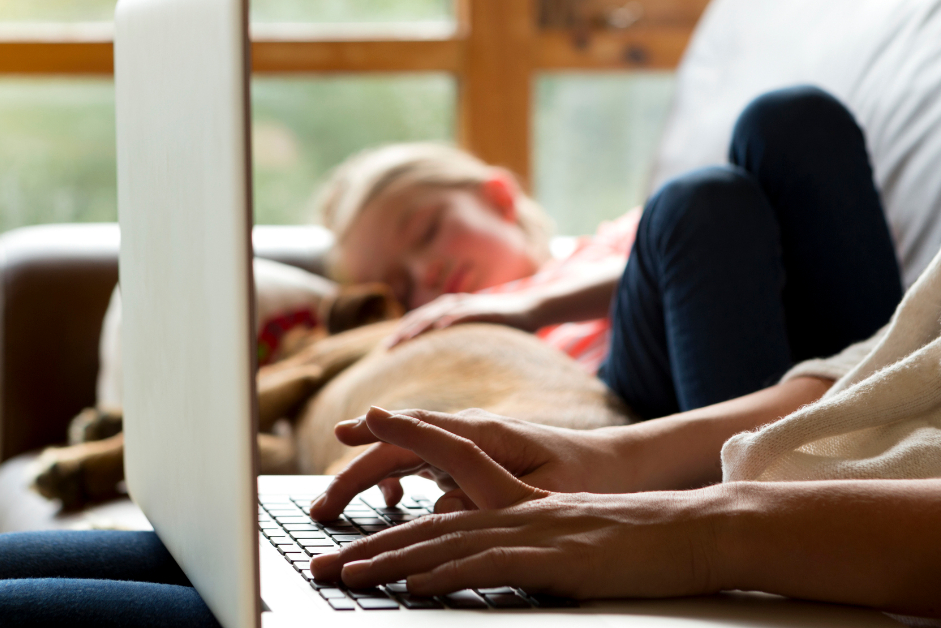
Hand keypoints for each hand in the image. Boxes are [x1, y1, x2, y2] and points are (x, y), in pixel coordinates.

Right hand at [307, 407, 632, 519]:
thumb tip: (439, 509)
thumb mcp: (548, 496)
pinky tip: (394, 501)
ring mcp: (469, 445)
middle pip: (399, 446)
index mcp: (486, 435)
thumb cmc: (589, 477)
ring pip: (404, 454)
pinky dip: (398, 479)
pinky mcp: (473, 460)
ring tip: (336, 509)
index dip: (378, 434)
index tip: (342, 434)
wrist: (620, 465)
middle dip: (354, 472)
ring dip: (368, 478)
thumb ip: (493, 500)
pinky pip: (423, 465)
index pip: (419, 431)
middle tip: (321, 508)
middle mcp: (471, 433)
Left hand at [307, 410, 724, 598]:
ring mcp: (532, 529)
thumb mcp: (571, 535)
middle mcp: (517, 507)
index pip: (447, 468)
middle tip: (321, 560)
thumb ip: (526, 540)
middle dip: (369, 542)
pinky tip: (409, 586)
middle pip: (428, 521)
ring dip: (389, 561)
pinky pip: (484, 565)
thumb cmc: (638, 539)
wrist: (694, 531)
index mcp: (519, 497)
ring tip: (347, 575)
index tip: (353, 441)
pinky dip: (441, 575)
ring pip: (445, 540)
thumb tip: (487, 556)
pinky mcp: (551, 557)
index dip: (399, 451)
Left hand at [386, 292, 541, 347]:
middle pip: (421, 317)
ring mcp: (469, 305)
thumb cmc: (499, 328)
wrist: (530, 310)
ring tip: (406, 338)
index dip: (401, 334)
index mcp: (447, 311)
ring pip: (439, 313)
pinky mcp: (486, 309)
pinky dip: (452, 319)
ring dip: (421, 325)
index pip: (417, 321)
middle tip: (386, 349)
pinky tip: (441, 328)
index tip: (384, 350)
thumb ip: (454, 347)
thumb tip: (438, 371)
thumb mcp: (471, 337)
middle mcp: (453, 304)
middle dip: (403, 332)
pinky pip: (466, 313)